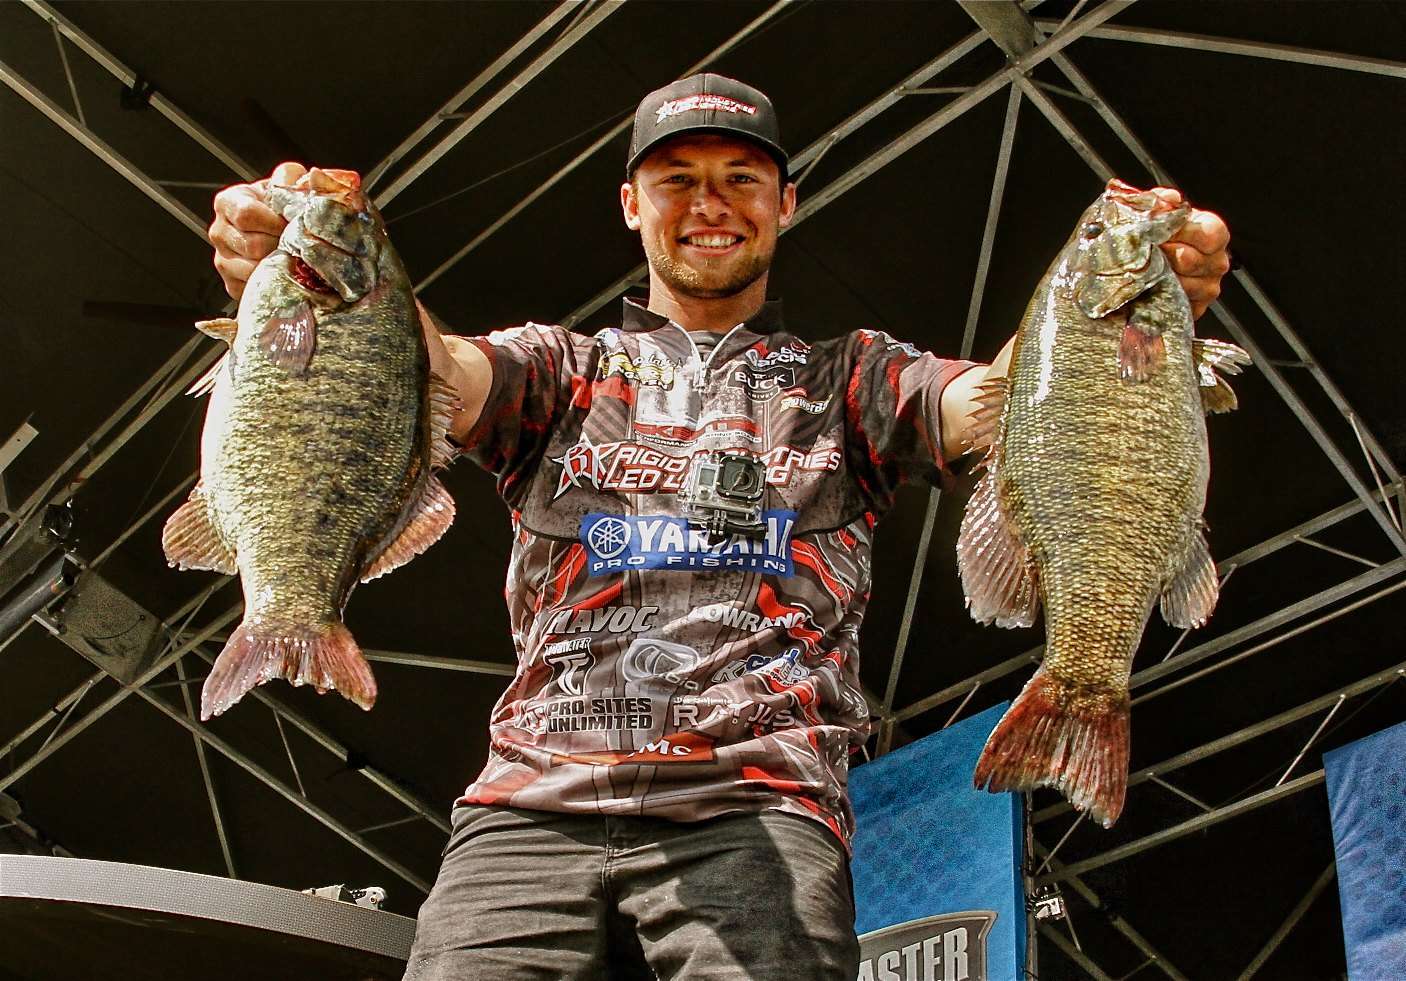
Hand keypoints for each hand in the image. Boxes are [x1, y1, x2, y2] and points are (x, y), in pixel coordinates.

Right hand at [209, 161, 306, 299]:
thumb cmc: (282, 206)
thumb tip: (304, 179)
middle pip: (252, 245)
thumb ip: (290, 176)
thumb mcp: (286, 182)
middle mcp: (219, 231)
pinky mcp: (231, 284)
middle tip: (294, 242)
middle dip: (279, 244)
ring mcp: (223, 260)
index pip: (246, 215)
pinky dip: (272, 281)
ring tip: (290, 255)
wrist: (280, 231)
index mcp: (228, 202)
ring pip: (254, 269)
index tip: (289, 223)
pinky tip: (282, 270)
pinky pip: (254, 288)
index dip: (273, 221)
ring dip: (278, 263)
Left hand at [1150, 187, 1230, 319]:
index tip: (1163, 232)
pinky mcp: (1194, 309)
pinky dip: (1158, 296)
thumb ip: (1164, 201)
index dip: (1183, 233)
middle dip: (1164, 255)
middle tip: (1146, 252)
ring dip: (1158, 277)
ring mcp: (1208, 288)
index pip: (1210, 235)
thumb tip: (1169, 199)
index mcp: (1215, 234)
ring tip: (1144, 269)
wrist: (1148, 260)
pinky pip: (1176, 305)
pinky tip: (1149, 287)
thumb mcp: (1160, 211)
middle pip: (1191, 261)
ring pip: (1182, 285)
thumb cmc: (1160, 233)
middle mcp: (1217, 262)